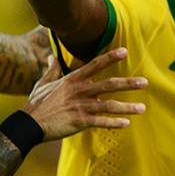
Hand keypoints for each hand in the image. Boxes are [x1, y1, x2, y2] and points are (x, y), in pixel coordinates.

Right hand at [22, 48, 147, 141]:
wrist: (29, 123)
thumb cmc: (37, 103)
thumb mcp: (44, 83)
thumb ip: (52, 69)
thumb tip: (51, 56)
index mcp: (73, 80)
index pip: (95, 65)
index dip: (110, 57)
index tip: (125, 51)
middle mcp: (80, 91)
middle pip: (109, 85)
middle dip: (128, 83)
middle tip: (145, 82)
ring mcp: (81, 106)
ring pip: (109, 105)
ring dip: (127, 107)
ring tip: (142, 108)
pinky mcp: (80, 121)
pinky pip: (101, 122)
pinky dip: (114, 123)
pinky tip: (126, 124)